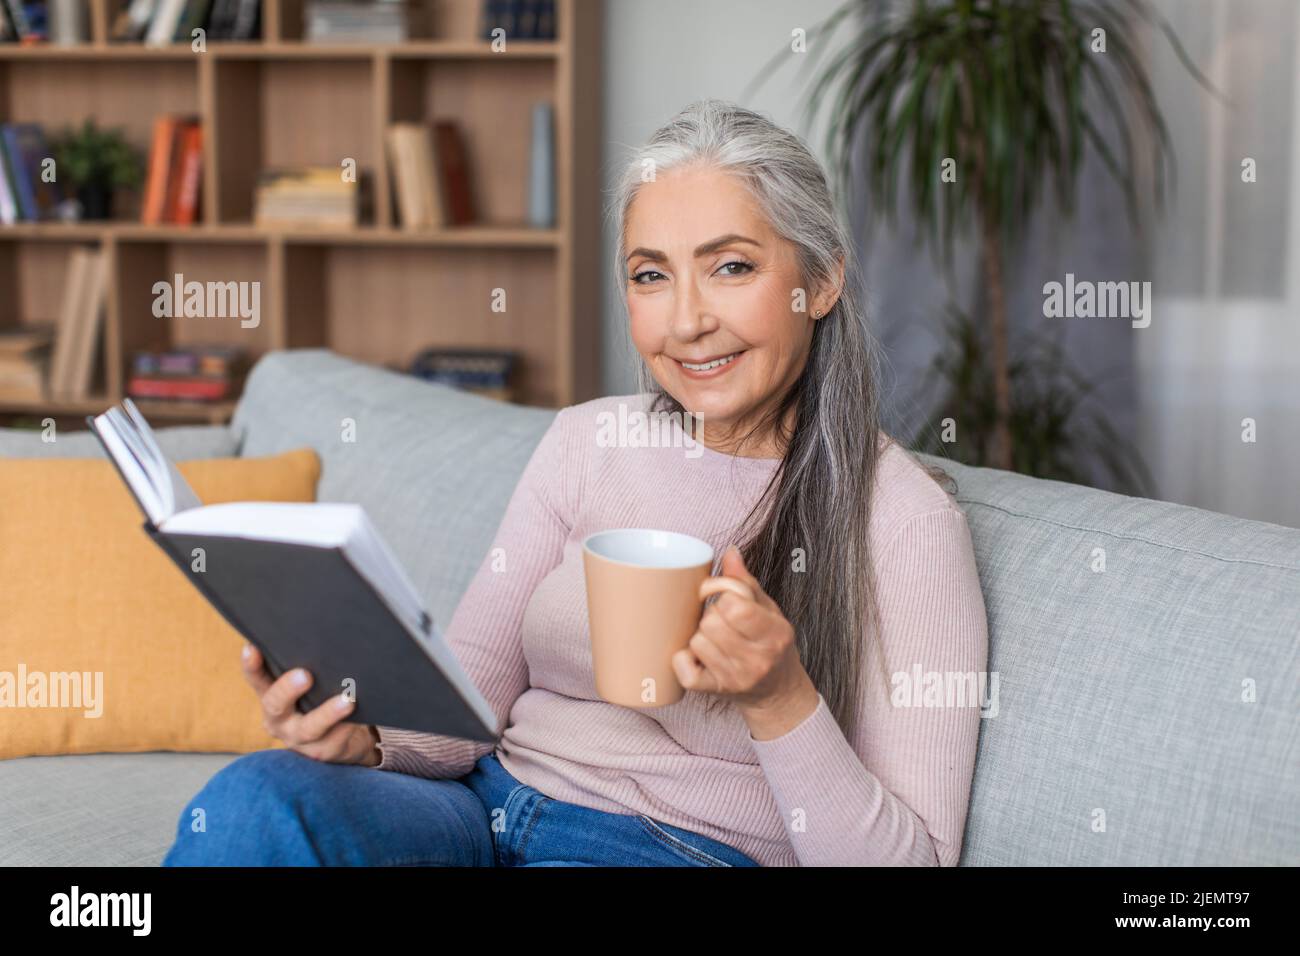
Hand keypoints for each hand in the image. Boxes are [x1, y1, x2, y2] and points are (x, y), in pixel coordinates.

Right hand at [239, 644, 381, 766]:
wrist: (342, 740)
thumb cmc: (322, 699)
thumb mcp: (311, 683)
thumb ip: (306, 665)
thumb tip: (322, 630)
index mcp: (271, 696)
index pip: (256, 679)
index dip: (252, 665)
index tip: (252, 648)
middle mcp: (279, 719)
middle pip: (276, 704)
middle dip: (288, 689)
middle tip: (304, 675)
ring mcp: (300, 739)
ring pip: (310, 727)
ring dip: (328, 713)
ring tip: (347, 700)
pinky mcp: (324, 751)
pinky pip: (336, 739)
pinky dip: (349, 725)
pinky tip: (362, 714)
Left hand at [671, 545, 818, 733]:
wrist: (778, 691)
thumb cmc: (772, 644)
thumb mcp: (769, 610)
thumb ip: (746, 582)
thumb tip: (729, 552)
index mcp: (775, 634)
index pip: (736, 606)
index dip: (724, 597)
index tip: (726, 600)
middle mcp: (758, 659)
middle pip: (711, 623)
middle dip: (711, 616)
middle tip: (721, 621)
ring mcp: (736, 678)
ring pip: (697, 642)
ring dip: (700, 636)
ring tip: (714, 638)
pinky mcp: (717, 691)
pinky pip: (686, 672)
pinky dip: (684, 660)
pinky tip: (696, 656)